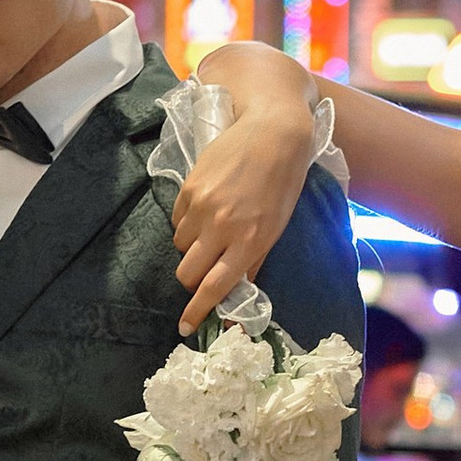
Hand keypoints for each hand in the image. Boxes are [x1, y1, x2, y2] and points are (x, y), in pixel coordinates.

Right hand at [170, 94, 319, 334]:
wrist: (273, 132)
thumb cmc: (283, 182)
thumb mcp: (277, 226)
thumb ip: (254, 259)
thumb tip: (237, 291)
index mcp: (250, 242)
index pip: (215, 288)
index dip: (197, 311)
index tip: (185, 328)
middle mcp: (223, 228)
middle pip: (188, 273)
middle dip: (190, 281)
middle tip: (201, 273)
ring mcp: (203, 207)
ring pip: (180, 246)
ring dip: (191, 248)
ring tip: (210, 231)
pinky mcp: (189, 187)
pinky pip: (177, 219)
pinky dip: (187, 223)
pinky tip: (205, 209)